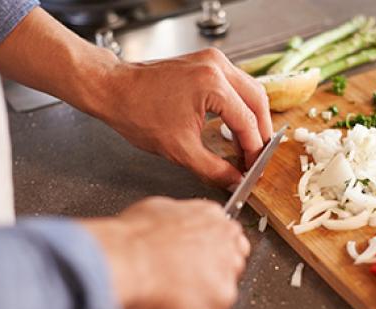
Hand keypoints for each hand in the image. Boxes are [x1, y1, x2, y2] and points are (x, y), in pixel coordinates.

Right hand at [81, 197, 248, 308]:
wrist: (126, 261)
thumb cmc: (132, 240)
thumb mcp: (155, 211)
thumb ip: (176, 221)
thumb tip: (171, 229)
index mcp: (210, 215)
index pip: (226, 236)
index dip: (209, 253)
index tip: (197, 263)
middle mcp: (225, 238)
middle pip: (233, 261)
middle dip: (212, 274)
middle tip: (185, 283)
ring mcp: (227, 267)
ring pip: (223, 289)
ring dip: (202, 297)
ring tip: (173, 298)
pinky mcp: (223, 296)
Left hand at [96, 48, 272, 188]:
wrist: (114, 90)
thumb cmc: (138, 113)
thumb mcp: (180, 150)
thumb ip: (213, 169)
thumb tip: (234, 180)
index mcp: (213, 85)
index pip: (248, 122)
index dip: (254, 150)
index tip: (253, 168)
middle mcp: (217, 66)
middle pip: (258, 101)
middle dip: (261, 132)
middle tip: (257, 157)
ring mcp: (213, 60)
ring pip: (250, 90)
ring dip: (253, 117)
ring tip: (248, 144)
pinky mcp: (207, 62)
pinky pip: (236, 84)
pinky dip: (241, 105)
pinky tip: (236, 125)